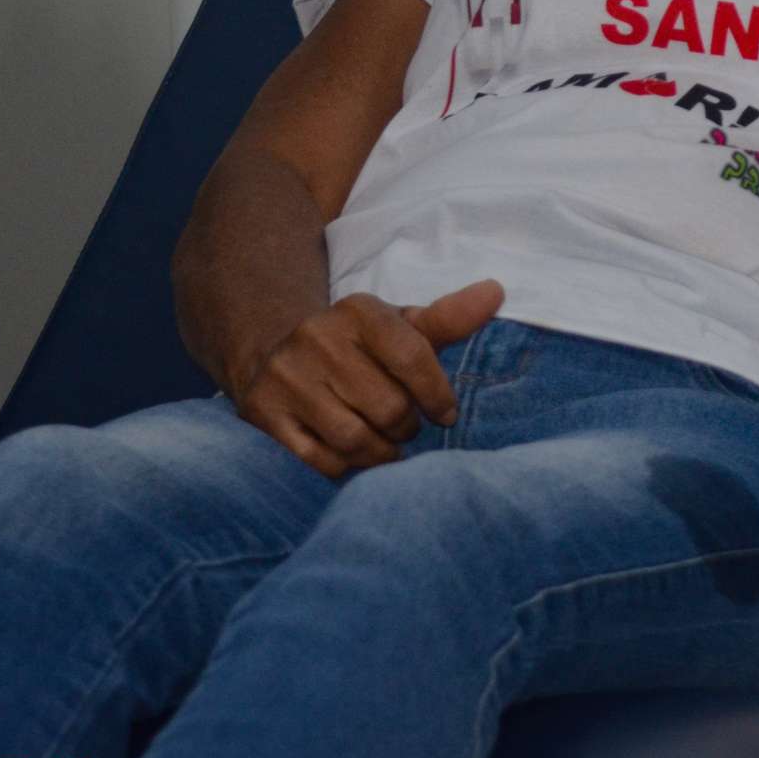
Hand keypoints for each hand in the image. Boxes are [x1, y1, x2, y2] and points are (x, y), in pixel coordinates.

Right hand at [231, 279, 505, 479]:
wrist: (273, 349)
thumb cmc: (358, 346)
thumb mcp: (400, 327)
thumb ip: (448, 317)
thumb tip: (495, 291)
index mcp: (359, 311)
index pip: (414, 358)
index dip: (438, 395)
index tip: (446, 414)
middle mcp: (318, 338)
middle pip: (389, 407)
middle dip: (407, 427)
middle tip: (407, 427)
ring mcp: (287, 377)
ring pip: (355, 439)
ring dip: (382, 453)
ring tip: (388, 446)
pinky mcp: (262, 412)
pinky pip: (321, 460)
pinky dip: (347, 466)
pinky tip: (356, 456)